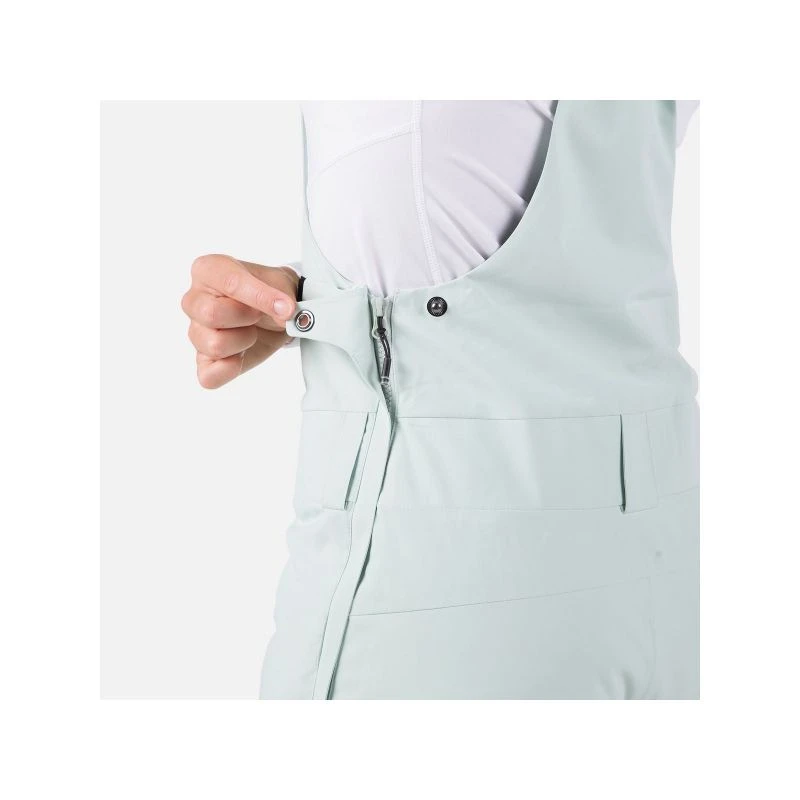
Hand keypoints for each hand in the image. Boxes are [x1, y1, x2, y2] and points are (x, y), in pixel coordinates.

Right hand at [181, 254, 298, 388]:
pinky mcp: (204, 361)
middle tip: (258, 315)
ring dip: (244, 341)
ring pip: (214, 345)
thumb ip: (281, 295)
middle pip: (211, 314)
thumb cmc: (270, 292)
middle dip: (247, 318)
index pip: (229, 282)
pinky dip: (231, 369)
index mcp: (208, 270)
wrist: (278, 312)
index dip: (260, 297)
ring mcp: (196, 332)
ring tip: (251, 331)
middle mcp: (194, 300)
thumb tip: (284, 314)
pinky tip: (242, 355)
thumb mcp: (280, 284)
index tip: (287, 308)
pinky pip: (209, 375)